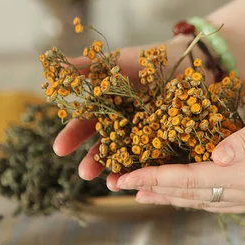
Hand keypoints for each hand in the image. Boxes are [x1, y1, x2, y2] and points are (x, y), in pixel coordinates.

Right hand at [52, 34, 198, 184]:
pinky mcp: (166, 141)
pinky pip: (154, 159)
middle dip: (93, 162)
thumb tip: (57, 64)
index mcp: (105, 108)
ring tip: (112, 184)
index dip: (71, 137)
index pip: (84, 126)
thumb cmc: (148, 59)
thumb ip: (87, 66)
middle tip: (85, 174)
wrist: (187, 60)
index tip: (59, 149)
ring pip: (126, 158)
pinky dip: (147, 171)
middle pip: (103, 148)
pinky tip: (141, 181)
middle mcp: (122, 125)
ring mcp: (143, 135)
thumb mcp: (116, 61)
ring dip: (117, 173)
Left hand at [115, 98, 244, 212]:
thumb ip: (244, 139)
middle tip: (120, 186)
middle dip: (154, 189)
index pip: (191, 178)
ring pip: (203, 202)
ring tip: (143, 193)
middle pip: (191, 195)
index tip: (126, 176)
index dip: (156, 177)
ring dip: (171, 197)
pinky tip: (183, 195)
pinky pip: (219, 203)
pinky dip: (194, 199)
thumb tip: (216, 156)